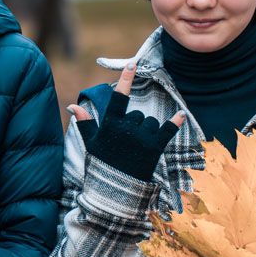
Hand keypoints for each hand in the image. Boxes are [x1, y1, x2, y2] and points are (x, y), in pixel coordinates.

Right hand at [68, 63, 184, 181]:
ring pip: (150, 122)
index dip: (125, 79)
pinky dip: (175, 123)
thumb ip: (85, 124)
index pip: (118, 98)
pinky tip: (181, 114)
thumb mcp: (91, 144)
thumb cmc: (102, 166)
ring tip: (137, 149)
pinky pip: (167, 131)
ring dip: (146, 131)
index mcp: (110, 126)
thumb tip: (73, 106)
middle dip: (134, 125)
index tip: (133, 63)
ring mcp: (142, 139)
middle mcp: (127, 129)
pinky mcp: (155, 148)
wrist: (115, 192)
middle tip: (126, 144)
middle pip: (137, 115)